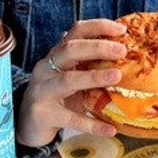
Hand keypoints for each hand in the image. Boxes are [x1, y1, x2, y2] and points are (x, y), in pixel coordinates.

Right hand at [16, 19, 127, 146]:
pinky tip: (111, 130)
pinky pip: (71, 119)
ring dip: (94, 77)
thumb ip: (92, 67)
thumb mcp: (74, 77)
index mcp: (57, 56)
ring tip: (117, 76)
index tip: (121, 29)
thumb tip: (128, 59)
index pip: (75, 33)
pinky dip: (92, 124)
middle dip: (97, 47)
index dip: (97, 27)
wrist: (29, 123)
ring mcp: (43, 91)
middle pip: (70, 50)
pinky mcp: (44, 115)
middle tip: (122, 50)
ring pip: (68, 80)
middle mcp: (47, 68)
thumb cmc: (58, 96)